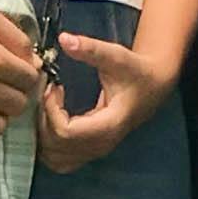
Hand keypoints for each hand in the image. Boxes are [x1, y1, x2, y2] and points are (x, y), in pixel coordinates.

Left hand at [35, 33, 171, 170]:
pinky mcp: (90, 152)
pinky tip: (53, 121)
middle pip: (56, 146)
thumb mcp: (116, 56)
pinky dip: (49, 144)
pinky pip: (60, 160)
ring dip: (44, 133)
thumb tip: (64, 38)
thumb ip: (90, 49)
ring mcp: (95, 152)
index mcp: (108, 125)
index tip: (56, 87)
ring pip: (55, 158)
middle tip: (50, 95)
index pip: (66, 132)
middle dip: (45, 119)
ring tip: (50, 108)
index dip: (52, 110)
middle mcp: (101, 145)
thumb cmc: (135, 71)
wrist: (153, 87)